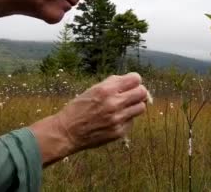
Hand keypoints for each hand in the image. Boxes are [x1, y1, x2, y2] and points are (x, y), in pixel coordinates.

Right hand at [30, 72, 147, 164]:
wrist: (67, 132)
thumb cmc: (79, 108)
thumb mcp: (93, 89)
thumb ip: (113, 84)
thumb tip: (132, 81)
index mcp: (106, 90)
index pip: (136, 79)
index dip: (134, 80)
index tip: (131, 84)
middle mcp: (114, 103)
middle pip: (142, 92)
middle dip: (138, 92)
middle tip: (132, 95)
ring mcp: (118, 119)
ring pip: (141, 108)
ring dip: (134, 106)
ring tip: (125, 107)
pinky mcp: (119, 132)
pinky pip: (132, 121)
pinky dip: (126, 119)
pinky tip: (115, 119)